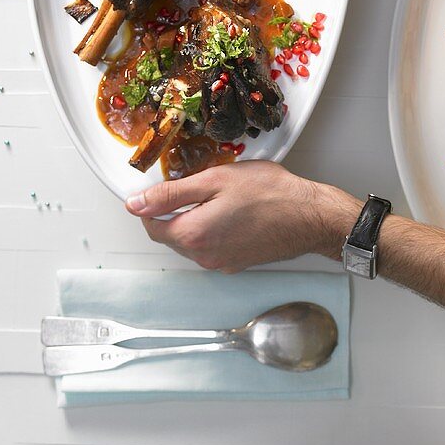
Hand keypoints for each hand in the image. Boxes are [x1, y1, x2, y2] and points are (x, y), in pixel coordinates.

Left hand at [125, 161, 361, 272]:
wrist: (310, 217)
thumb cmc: (270, 193)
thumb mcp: (215, 179)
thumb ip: (171, 193)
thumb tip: (135, 203)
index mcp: (192, 234)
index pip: (151, 225)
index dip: (151, 204)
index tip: (164, 186)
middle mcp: (203, 256)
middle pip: (170, 235)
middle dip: (173, 212)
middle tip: (196, 185)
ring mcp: (221, 263)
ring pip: (191, 242)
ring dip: (194, 221)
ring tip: (218, 196)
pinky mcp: (236, 264)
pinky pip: (212, 247)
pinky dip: (213, 230)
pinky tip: (232, 211)